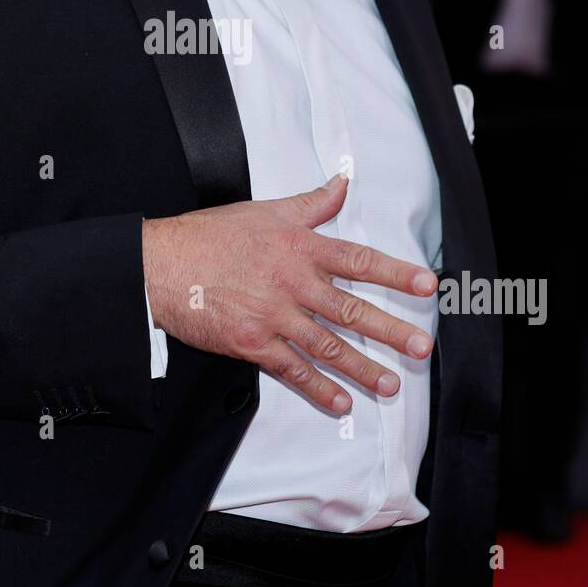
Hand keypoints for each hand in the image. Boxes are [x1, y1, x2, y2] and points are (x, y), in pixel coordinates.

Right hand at [142, 174, 436, 415]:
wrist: (161, 264)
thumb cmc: (209, 236)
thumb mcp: (264, 210)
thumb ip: (310, 203)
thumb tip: (342, 184)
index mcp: (299, 246)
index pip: (358, 260)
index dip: (395, 273)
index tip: (426, 286)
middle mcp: (292, 282)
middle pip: (351, 309)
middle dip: (391, 331)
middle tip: (422, 348)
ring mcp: (273, 315)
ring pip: (328, 345)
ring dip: (363, 368)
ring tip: (390, 384)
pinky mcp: (252, 343)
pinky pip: (292, 370)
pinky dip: (318, 388)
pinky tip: (340, 402)